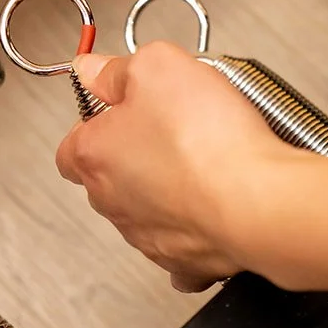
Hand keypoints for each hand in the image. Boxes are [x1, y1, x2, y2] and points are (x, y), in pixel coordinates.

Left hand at [55, 40, 296, 292]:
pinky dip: (195, 222)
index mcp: (94, 155)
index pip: (73, 143)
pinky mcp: (182, 261)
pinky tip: (217, 199)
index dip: (98, 121)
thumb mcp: (157, 66)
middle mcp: (112, 201)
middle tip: (174, 125)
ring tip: (206, 157)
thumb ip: (117, 69)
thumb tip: (93, 70)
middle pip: (110, 174)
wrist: (255, 203)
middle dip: (136, 151)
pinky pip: (181, 241)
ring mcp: (146, 235)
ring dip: (167, 184)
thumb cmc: (206, 140)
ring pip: (146, 206)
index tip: (125, 105)